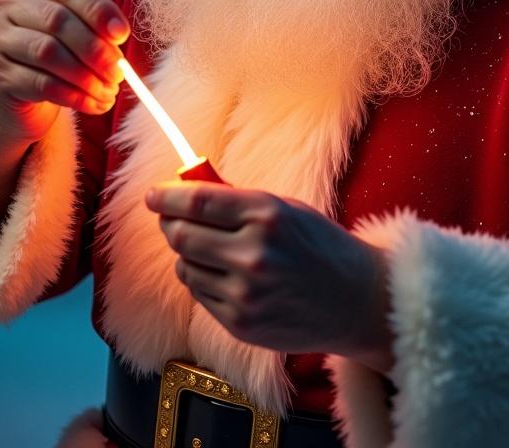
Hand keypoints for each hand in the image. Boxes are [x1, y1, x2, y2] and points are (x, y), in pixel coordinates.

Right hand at [0, 0, 129, 141]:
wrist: (18, 93)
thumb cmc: (54, 50)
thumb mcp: (73, 27)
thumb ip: (94, 22)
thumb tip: (117, 33)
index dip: (99, 9)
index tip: (122, 34)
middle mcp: (2, 5)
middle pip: (57, 20)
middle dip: (95, 47)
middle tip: (118, 70)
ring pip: (48, 53)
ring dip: (87, 75)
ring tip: (109, 89)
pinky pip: (41, 84)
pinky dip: (75, 96)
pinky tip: (94, 103)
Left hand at [145, 182, 394, 371]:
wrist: (356, 301)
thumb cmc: (319, 246)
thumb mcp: (285, 208)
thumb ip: (237, 199)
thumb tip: (187, 185)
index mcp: (266, 215)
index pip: (197, 201)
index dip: (166, 196)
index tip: (152, 195)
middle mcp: (253, 254)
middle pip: (181, 235)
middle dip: (170, 224)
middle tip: (171, 218)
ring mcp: (245, 293)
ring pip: (185, 267)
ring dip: (187, 254)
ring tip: (210, 248)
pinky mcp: (240, 324)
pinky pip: (199, 294)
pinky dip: (202, 279)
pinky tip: (224, 274)